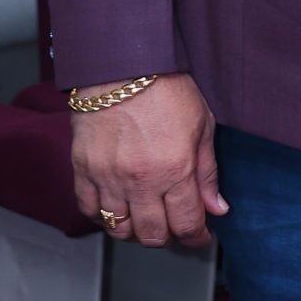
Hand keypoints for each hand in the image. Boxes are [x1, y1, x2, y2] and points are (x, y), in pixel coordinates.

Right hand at [71, 72, 227, 249]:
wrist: (123, 63)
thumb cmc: (166, 87)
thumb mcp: (202, 125)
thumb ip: (208, 172)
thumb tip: (217, 208)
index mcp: (175, 168)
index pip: (187, 223)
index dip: (196, 236)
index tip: (199, 236)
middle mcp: (141, 179)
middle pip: (152, 234)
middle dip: (168, 236)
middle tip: (173, 226)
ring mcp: (108, 176)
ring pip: (119, 228)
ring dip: (135, 231)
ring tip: (145, 217)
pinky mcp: (83, 168)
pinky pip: (89, 209)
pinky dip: (102, 216)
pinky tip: (116, 206)